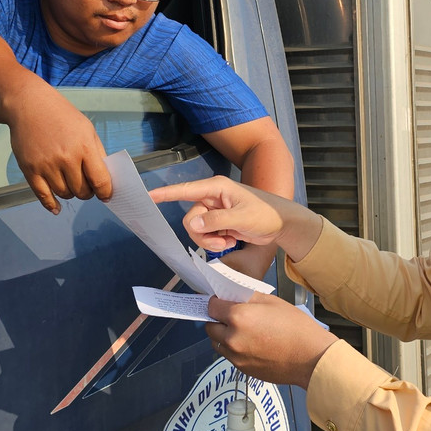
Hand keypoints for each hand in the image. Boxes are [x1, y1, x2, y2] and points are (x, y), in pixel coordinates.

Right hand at [6, 91, 112, 213]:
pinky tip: (57, 208)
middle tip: (86, 186)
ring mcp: (46, 165)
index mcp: (84, 147)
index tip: (107, 195)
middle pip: (82, 191)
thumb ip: (97, 154)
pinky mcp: (29, 169)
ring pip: (64, 194)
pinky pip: (43, 195)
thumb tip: (105, 180)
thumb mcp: (87, 129)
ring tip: (70, 183)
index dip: (106, 192)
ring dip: (70, 193)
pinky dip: (51, 205)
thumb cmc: (62, 116)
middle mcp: (65, 158)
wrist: (29, 105)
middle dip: (87, 192)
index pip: (100, 181)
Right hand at [151, 176, 314, 255]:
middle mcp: (212, 198)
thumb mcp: (242, 218)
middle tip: (220, 242)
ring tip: (227, 242)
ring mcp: (215, 211)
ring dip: (209, 241)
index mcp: (216, 188)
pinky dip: (215, 242)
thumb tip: (191, 224)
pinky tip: (230, 241)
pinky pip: (205, 235)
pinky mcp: (218, 223)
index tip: (147, 197)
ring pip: (196, 230)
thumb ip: (216, 221)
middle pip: (190, 219)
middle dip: (202, 234)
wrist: (282, 224)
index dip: (165, 194)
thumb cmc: (266, 214)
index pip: (186, 190)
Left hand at [206, 293, 338, 387]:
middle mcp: (232, 338)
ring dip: (223, 335)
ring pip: (217, 343)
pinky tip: (251, 344)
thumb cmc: (296, 328)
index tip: (222, 301)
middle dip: (217, 319)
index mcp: (238, 317)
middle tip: (231, 315)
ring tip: (241, 331)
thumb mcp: (272, 302)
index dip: (217, 302)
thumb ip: (249, 298)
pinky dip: (234, 349)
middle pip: (210, 326)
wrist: (310, 357)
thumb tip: (234, 296)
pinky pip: (229, 355)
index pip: (212, 307)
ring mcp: (235, 356)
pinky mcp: (242, 369)